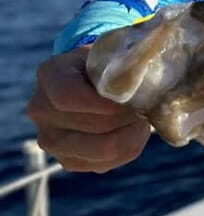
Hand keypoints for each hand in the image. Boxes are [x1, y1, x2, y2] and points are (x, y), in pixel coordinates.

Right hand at [26, 46, 150, 172]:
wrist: (96, 82)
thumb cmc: (109, 64)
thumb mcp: (114, 52)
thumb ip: (125, 64)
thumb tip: (142, 83)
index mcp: (50, 74)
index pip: (68, 96)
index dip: (106, 102)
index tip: (133, 97)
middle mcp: (41, 109)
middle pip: (95, 125)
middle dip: (129, 116)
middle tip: (149, 106)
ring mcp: (51, 140)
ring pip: (103, 149)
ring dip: (133, 134)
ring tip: (144, 118)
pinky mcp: (68, 161)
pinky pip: (106, 163)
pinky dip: (129, 148)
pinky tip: (134, 131)